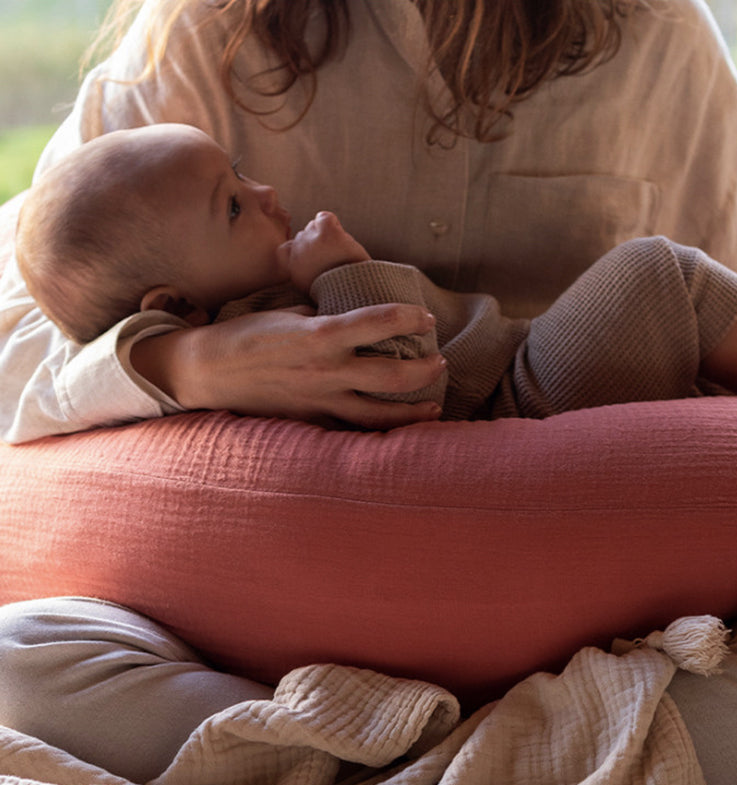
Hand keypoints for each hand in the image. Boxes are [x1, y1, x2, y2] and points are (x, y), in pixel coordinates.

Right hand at [130, 304, 444, 428]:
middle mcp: (326, 371)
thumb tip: (356, 322)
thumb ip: (327, 320)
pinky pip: (352, 430)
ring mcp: (320, 401)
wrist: (209, 371)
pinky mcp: (311, 421)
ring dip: (413, 411)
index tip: (427, 318)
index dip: (409, 317)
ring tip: (434, 406)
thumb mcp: (291, 314)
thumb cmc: (247, 335)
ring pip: (379, 415)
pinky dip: (378, 429)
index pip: (378, 322)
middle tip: (439, 361)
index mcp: (320, 335)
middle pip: (392, 376)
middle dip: (424, 369)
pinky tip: (395, 428)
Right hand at [280, 211, 369, 293]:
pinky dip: (333, 223)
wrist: (350, 291)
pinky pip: (324, 217)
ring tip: (340, 251)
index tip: (313, 257)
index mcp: (292, 267)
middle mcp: (297, 251)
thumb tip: (301, 253)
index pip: (285, 249)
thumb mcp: (309, 287)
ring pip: (314, 226)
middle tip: (332, 258)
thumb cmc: (336, 290)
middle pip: (303, 236)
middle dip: (317, 244)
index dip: (300, 250)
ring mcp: (311, 240)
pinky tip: (341, 236)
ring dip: (327, 235)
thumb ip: (300, 270)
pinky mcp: (326, 232)